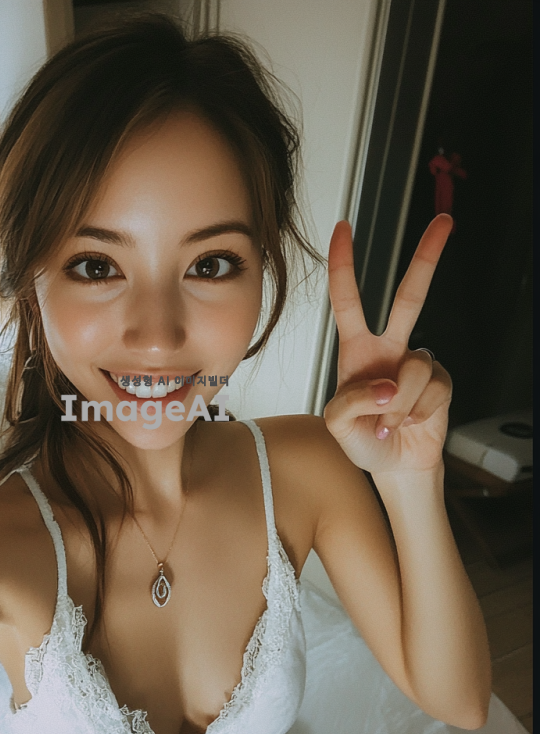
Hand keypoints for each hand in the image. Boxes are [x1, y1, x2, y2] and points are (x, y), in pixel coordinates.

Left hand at [323, 215, 453, 474]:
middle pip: (410, 297)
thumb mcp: (337, 424)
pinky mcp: (441, 381)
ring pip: (414, 366)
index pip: (347, 300)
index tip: (344, 228)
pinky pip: (432, 389)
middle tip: (444, 222)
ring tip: (388, 423)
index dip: (344, 265)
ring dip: (398, 403)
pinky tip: (410, 422)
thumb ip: (351, 401)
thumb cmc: (360, 439)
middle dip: (427, 259)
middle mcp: (388, 348)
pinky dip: (416, 412)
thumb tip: (386, 383)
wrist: (394, 464)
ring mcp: (416, 363)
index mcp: (355, 349)